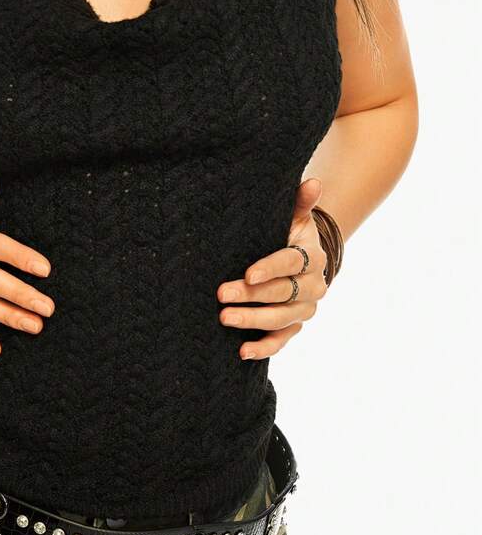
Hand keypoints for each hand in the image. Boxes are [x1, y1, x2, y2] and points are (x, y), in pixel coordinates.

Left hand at [216, 178, 328, 360]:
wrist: (299, 259)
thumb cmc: (286, 233)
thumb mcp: (293, 217)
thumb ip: (299, 202)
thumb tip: (312, 182)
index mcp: (312, 256)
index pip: (291, 262)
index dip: (270, 268)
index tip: (247, 273)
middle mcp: (313, 286)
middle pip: (282, 293)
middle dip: (250, 296)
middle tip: (220, 295)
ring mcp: (304, 310)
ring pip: (280, 319)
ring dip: (252, 321)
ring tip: (224, 319)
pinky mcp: (293, 327)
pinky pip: (281, 341)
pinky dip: (263, 348)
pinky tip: (242, 351)